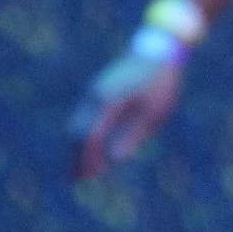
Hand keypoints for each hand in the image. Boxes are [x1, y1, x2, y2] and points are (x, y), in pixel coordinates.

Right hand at [71, 45, 184, 178]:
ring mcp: (94, 91)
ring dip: (76, 147)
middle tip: (72, 181)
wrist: (160, 50)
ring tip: (76, 170)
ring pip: (77, 124)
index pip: (89, 137)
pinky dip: (83, 135)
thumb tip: (114, 160)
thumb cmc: (160, 84)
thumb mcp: (152, 114)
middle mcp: (95, 95)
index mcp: (107, 102)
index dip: (86, 159)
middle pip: (76, 131)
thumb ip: (131, 136)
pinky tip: (88, 149)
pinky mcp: (99, 90)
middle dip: (74, 157)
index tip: (85, 179)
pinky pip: (84, 117)